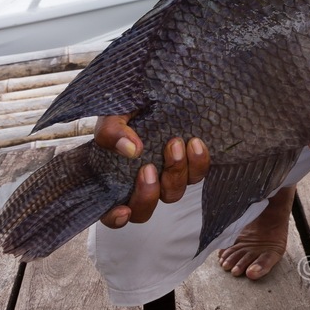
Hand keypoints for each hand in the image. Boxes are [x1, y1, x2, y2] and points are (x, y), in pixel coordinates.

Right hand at [93, 114, 209, 226]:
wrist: (153, 91)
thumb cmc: (126, 107)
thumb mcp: (112, 116)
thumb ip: (112, 132)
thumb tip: (132, 150)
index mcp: (114, 179)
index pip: (111, 213)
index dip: (115, 218)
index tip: (123, 210)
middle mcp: (141, 183)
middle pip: (144, 210)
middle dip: (148, 193)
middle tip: (149, 167)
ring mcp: (166, 175)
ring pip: (173, 193)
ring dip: (175, 173)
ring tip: (175, 144)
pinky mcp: (189, 163)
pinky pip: (198, 174)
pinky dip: (198, 162)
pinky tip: (195, 143)